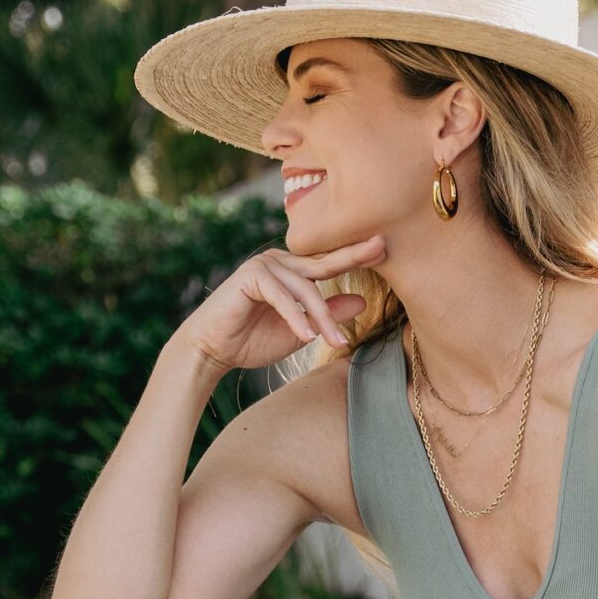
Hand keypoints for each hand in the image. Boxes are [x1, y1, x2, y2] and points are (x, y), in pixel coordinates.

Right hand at [175, 235, 388, 376]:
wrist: (212, 351)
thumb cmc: (253, 340)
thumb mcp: (301, 330)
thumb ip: (326, 314)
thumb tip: (361, 301)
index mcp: (292, 270)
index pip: (328, 263)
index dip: (355, 256)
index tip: (384, 248)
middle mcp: (279, 261)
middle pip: (322, 264)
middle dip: (352, 256)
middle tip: (381, 247)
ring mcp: (263, 265)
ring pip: (305, 288)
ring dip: (321, 317)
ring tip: (336, 342)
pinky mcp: (249, 276)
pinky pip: (281, 297)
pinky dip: (295, 317)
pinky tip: (306, 337)